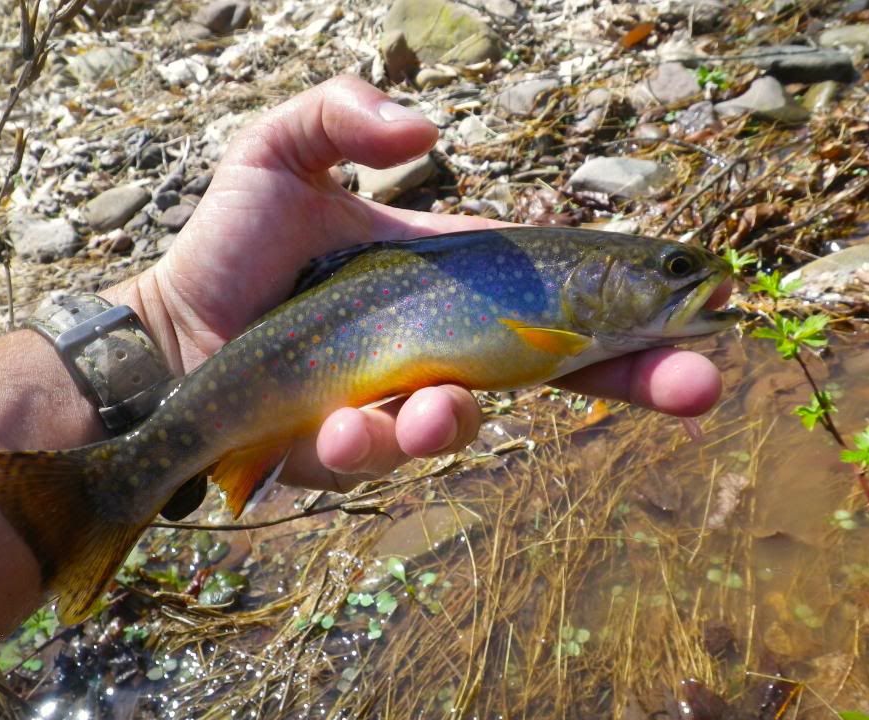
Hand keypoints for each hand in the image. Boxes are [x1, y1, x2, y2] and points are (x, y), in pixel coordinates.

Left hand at [115, 75, 722, 491]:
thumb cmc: (230, 240)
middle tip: (696, 387)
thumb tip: (430, 127)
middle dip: (629, 381)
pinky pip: (378, 458)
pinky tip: (342, 427)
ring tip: (420, 409)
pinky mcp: (348, 452)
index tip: (699, 314)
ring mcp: (397, 402)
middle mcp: (438, 345)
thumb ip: (343, 112)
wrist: (170, 328)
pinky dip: (368, 444)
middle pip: (553, 371)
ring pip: (459, 424)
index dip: (627, 306)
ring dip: (451, 420)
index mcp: (447, 276)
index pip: (554, 292)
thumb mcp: (279, 150)